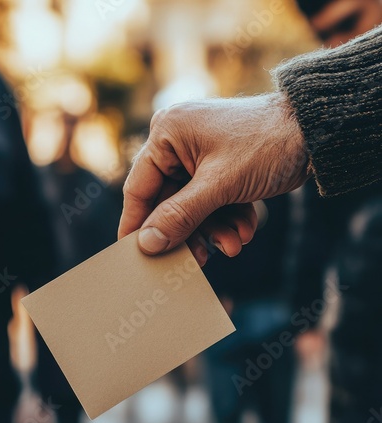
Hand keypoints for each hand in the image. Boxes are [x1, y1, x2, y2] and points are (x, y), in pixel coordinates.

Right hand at [118, 92, 309, 264]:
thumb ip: (179, 216)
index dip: (137, 225)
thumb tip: (147, 244)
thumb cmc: (266, 145)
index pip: (140, 189)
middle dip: (189, 231)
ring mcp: (198, 156)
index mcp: (167, 135)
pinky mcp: (218, 167)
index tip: (133, 256)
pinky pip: (212, 200)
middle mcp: (177, 143)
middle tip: (195, 261)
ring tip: (234, 245)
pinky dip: (227, 217)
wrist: (317, 133)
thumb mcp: (219, 185)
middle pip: (168, 202)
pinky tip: (245, 230)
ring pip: (192, 205)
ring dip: (213, 228)